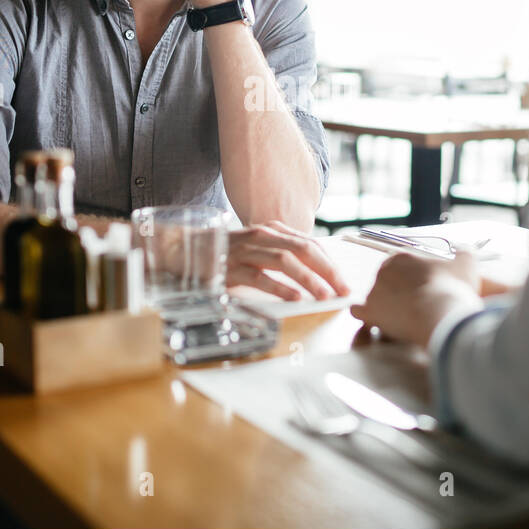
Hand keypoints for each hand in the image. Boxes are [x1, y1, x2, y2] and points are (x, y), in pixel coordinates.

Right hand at [227, 221, 350, 300]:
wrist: (185, 248)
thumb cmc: (225, 253)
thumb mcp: (257, 248)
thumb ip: (280, 254)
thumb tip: (311, 273)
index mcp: (272, 230)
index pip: (309, 243)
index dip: (329, 262)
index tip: (343, 280)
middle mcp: (262, 235)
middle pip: (303, 249)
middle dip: (327, 270)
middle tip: (343, 289)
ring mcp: (246, 250)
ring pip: (285, 261)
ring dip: (309, 279)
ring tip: (324, 295)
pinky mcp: (231, 267)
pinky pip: (259, 277)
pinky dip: (279, 287)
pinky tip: (294, 298)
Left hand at [351, 250, 483, 347]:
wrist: (442, 314)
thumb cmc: (454, 287)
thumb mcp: (466, 261)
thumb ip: (463, 252)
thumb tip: (463, 249)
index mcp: (403, 257)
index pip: (402, 266)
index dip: (413, 279)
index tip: (423, 289)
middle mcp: (384, 270)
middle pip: (388, 281)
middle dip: (399, 292)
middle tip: (415, 305)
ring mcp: (374, 291)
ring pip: (375, 297)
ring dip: (386, 306)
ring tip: (404, 318)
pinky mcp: (370, 312)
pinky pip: (359, 311)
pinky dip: (367, 316)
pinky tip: (378, 321)